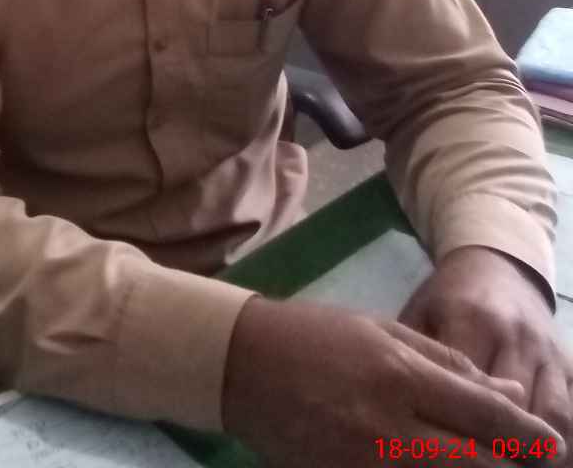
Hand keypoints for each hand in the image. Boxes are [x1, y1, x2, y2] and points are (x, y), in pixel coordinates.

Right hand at [222, 295, 566, 466]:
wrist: (243, 363)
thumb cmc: (317, 335)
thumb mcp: (383, 332)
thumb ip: (447, 363)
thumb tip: (507, 392)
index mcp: (401, 376)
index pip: (484, 414)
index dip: (526, 435)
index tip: (552, 445)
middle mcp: (388, 427)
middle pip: (474, 464)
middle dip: (508, 467)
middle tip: (532, 465)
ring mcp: (365, 464)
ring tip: (487, 466)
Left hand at [399, 245, 572, 440]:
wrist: (495, 265)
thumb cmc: (447, 296)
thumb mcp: (421, 314)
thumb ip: (416, 359)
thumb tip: (402, 409)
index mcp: (471, 321)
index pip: (472, 389)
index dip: (462, 429)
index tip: (445, 452)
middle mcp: (516, 337)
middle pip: (516, 409)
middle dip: (503, 448)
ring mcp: (547, 351)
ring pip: (554, 416)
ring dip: (539, 454)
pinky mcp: (568, 361)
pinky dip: (565, 439)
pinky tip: (546, 460)